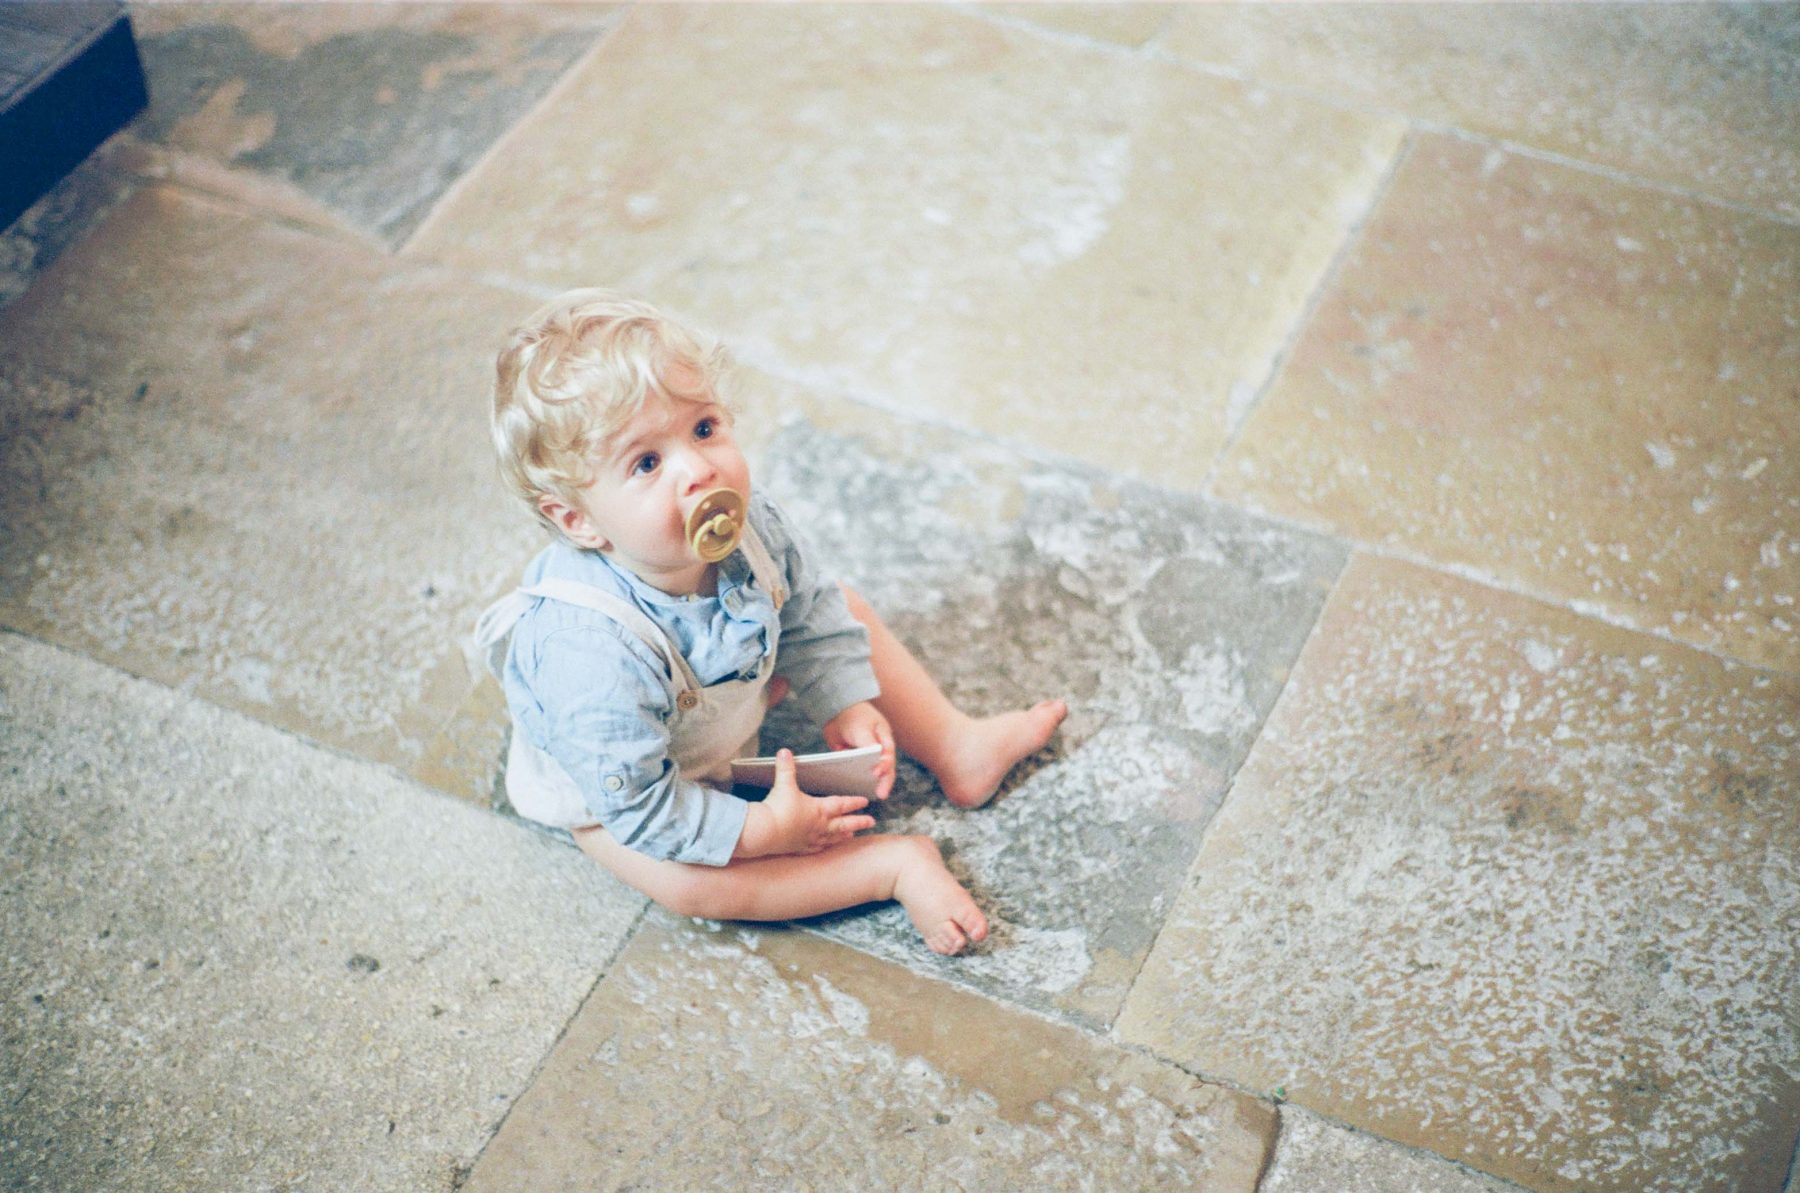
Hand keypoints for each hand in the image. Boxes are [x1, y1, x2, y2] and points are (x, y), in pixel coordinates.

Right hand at [742, 749, 874, 857]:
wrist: (765, 831)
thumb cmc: (777, 808)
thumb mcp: (783, 784)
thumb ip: (786, 767)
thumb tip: (784, 751)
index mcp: (818, 809)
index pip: (841, 804)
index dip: (854, 802)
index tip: (865, 802)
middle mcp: (818, 825)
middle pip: (843, 823)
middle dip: (858, 822)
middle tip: (871, 822)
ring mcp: (810, 838)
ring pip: (832, 837)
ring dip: (842, 835)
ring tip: (851, 835)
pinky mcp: (799, 847)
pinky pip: (815, 848)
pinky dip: (822, 846)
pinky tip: (824, 846)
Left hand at [823, 700, 895, 799]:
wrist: (837, 711)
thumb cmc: (854, 716)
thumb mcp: (862, 728)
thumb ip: (869, 743)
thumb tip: (878, 757)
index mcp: (884, 740)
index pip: (888, 756)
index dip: (885, 766)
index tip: (877, 773)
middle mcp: (879, 750)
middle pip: (884, 768)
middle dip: (883, 781)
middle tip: (881, 794)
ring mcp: (867, 756)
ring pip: (871, 772)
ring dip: (871, 782)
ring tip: (869, 796)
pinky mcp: (855, 760)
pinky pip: (857, 772)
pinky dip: (856, 779)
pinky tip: (852, 788)